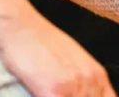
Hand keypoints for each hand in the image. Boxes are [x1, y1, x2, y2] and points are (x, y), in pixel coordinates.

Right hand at [0, 18, 115, 96]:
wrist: (21, 28)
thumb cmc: (42, 42)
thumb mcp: (75, 59)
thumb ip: (85, 81)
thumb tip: (88, 93)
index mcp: (98, 76)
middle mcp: (90, 82)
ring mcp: (73, 88)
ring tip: (54, 96)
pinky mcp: (54, 91)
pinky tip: (45, 96)